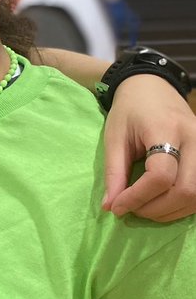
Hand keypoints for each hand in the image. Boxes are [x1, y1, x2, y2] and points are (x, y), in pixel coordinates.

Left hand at [102, 76, 195, 219]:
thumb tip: (110, 207)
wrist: (153, 88)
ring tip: (146, 208)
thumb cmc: (130, 111)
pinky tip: (164, 203)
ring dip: (171, 211)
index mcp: (166, 129)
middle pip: (186, 190)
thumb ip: (114, 173)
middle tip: (133, 209)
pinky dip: (184, 204)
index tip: (117, 207)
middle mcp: (194, 138)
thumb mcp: (114, 138)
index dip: (138, 197)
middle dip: (156, 209)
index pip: (160, 176)